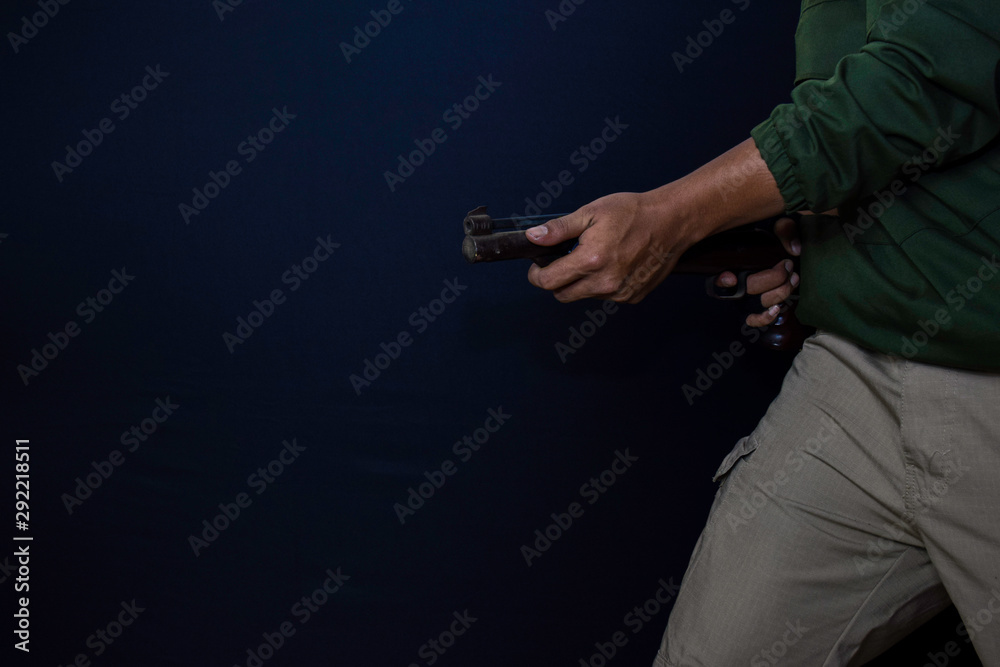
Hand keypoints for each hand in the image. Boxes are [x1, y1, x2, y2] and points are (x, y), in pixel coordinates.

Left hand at [524, 191, 691, 303]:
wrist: (671, 221)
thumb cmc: (633, 213)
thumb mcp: (591, 213)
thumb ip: (559, 229)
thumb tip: (533, 237)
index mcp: (591, 261)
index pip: (549, 282)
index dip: (537, 275)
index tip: (537, 268)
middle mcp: (605, 283)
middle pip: (563, 294)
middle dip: (557, 280)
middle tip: (564, 260)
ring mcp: (620, 293)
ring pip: (584, 296)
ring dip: (582, 282)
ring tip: (596, 257)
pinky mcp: (632, 297)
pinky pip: (606, 297)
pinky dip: (602, 284)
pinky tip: (614, 264)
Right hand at [714, 216, 800, 326]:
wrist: (788, 255)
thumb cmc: (779, 241)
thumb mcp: (781, 227)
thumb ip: (785, 229)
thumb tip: (794, 250)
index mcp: (737, 263)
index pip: (718, 277)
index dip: (722, 281)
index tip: (731, 278)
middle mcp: (741, 281)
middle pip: (750, 287)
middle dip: (773, 278)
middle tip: (787, 266)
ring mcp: (752, 296)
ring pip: (761, 300)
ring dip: (780, 291)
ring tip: (793, 278)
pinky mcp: (762, 307)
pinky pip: (756, 320)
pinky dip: (765, 317)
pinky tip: (777, 308)